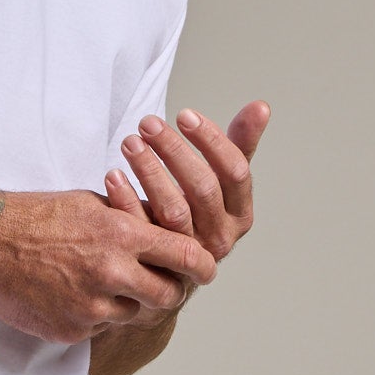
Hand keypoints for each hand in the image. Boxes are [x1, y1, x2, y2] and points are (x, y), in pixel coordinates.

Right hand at [0, 188, 217, 341]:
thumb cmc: (37, 215)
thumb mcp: (93, 203)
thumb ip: (133, 220)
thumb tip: (169, 231)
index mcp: (122, 234)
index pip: (186, 256)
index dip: (202, 266)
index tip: (206, 270)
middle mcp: (112, 273)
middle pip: (169, 296)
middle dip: (173, 292)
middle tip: (167, 286)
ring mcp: (91, 306)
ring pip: (135, 315)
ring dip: (130, 303)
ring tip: (108, 284)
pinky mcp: (71, 330)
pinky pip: (100, 328)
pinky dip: (95, 315)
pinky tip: (74, 294)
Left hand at [106, 100, 267, 261]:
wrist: (172, 268)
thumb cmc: (199, 213)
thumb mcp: (223, 181)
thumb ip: (239, 144)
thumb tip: (261, 106)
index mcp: (241, 215)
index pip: (235, 173)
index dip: (212, 141)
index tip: (184, 115)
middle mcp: (220, 238)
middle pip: (203, 189)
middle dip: (174, 151)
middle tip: (148, 122)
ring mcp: (189, 255)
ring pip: (173, 210)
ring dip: (149, 171)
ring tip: (130, 142)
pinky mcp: (157, 263)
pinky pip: (142, 228)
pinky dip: (125, 199)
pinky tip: (113, 174)